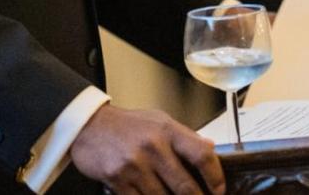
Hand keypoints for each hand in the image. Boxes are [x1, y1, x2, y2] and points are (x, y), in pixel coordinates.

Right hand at [70, 104, 224, 194]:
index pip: (202, 154)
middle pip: (185, 185)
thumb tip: (209, 149)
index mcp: (168, 130)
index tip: (219, 189)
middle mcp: (154, 147)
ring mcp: (135, 165)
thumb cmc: (127, 125)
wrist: (89, 126)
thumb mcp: (159, 121)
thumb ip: (184, 136)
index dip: (215, 176)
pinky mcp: (118, 180)